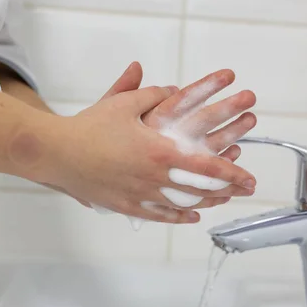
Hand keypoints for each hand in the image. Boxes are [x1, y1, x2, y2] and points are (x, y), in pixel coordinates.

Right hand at [74, 63, 255, 209]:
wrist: (57, 153)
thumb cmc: (91, 127)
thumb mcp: (124, 103)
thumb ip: (154, 94)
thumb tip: (175, 90)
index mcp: (159, 153)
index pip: (205, 167)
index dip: (231, 173)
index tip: (250, 178)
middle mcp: (155, 179)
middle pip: (199, 190)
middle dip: (227, 191)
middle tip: (245, 190)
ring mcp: (141, 195)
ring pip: (182, 206)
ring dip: (207, 204)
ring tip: (223, 202)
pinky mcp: (126, 205)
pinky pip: (158, 215)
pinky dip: (177, 217)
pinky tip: (191, 216)